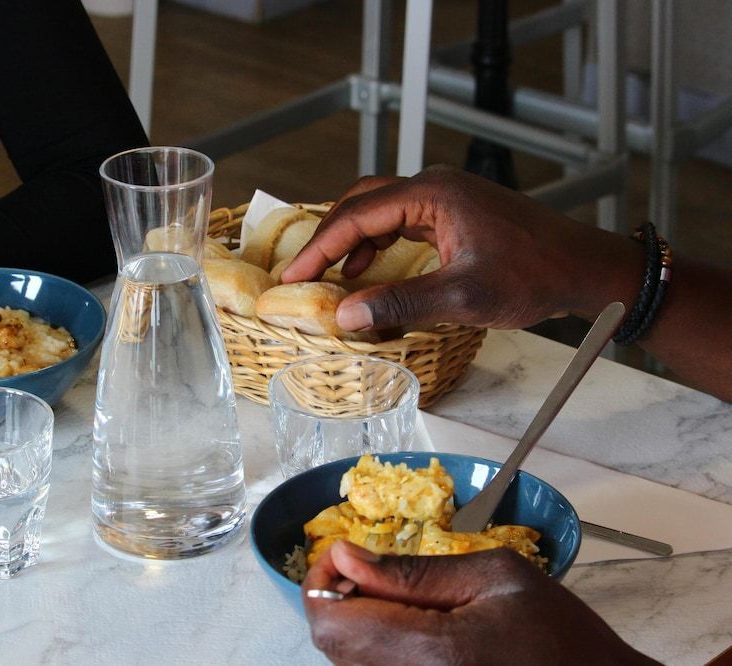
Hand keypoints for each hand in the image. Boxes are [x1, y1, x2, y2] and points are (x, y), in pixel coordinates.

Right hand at [280, 165, 641, 331]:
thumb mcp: (462, 297)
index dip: (319, 248)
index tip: (292, 276)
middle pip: (362, 203)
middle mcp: (435, 186)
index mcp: (433, 194)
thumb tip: (347, 316)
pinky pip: (401, 221)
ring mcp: (446, 197)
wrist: (587, 268)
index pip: (357, 215)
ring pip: (379, 210)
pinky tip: (370, 271)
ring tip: (331, 278)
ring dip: (352, 241)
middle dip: (329, 239)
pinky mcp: (455, 212)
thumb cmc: (535, 275)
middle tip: (302, 275)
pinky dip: (377, 244)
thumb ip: (400, 304)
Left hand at [302, 540, 656, 664]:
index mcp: (430, 653)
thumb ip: (413, 571)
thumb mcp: (496, 577)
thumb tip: (346, 557)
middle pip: (332, 644)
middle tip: (372, 572)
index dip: (323, 581)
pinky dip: (379, 645)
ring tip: (403, 602)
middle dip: (340, 599)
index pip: (331, 622)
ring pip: (349, 660)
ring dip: (359, 623)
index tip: (346, 555)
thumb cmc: (560, 635)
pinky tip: (414, 630)